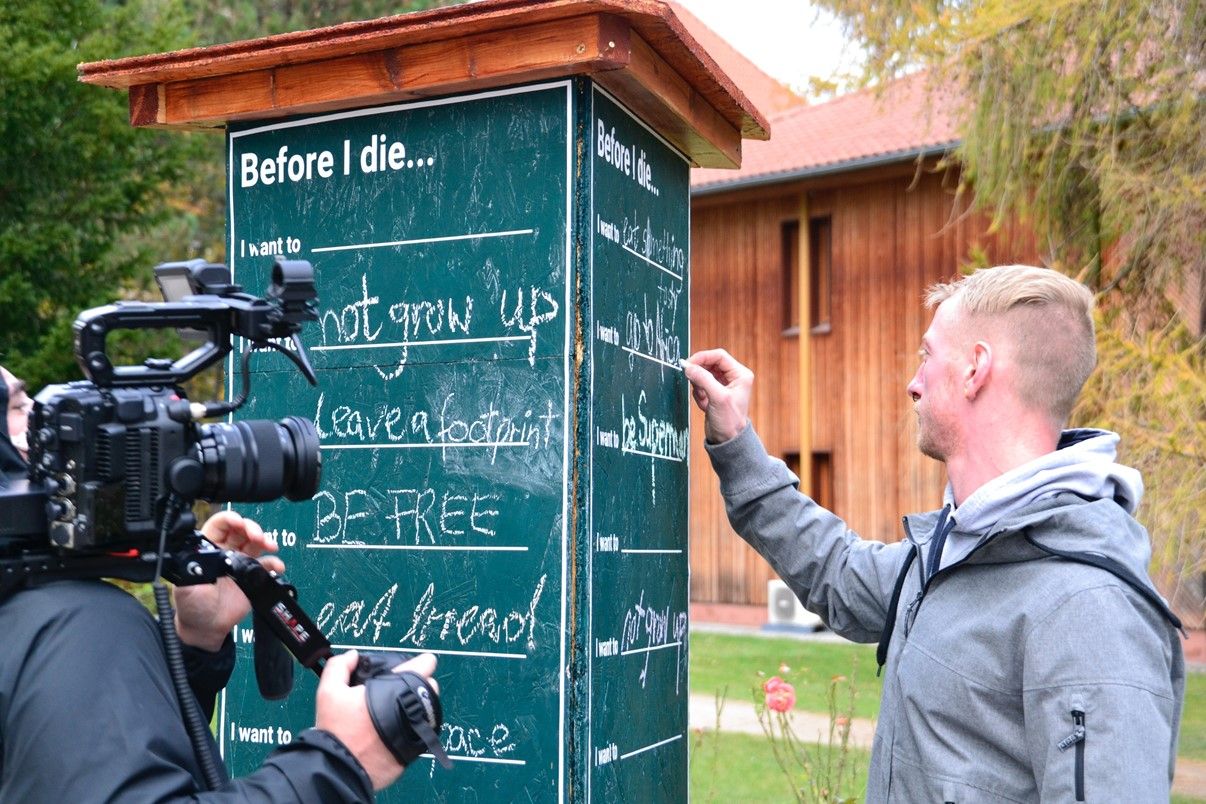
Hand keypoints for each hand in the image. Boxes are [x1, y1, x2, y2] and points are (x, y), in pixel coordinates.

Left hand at [174, 510, 283, 651]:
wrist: (207, 628)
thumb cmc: (192, 606)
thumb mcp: (184, 588)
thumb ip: (190, 571)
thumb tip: (197, 558)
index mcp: (208, 549)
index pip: (219, 525)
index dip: (229, 519)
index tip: (238, 522)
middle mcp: (226, 552)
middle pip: (241, 530)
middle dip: (251, 527)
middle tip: (256, 535)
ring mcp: (241, 563)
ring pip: (256, 543)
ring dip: (265, 540)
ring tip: (270, 545)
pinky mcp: (253, 577)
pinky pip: (267, 565)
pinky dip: (275, 563)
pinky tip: (276, 566)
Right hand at [317, 651, 439, 790]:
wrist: (342, 770)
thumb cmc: (338, 730)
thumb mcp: (329, 692)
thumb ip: (340, 667)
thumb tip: (353, 656)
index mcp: (400, 686)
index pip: (427, 663)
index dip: (419, 663)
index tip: (405, 670)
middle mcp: (415, 706)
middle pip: (430, 686)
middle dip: (417, 685)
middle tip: (395, 691)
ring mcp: (418, 729)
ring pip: (427, 710)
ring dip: (415, 706)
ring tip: (392, 711)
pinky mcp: (417, 750)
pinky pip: (420, 730)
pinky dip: (411, 727)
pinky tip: (392, 729)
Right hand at [681, 349, 753, 443]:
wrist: (727, 440)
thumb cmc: (729, 421)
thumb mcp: (717, 398)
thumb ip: (703, 379)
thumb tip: (688, 367)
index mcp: (740, 374)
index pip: (719, 356)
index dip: (702, 357)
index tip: (688, 364)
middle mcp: (733, 377)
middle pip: (710, 363)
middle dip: (699, 372)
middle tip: (690, 379)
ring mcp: (723, 385)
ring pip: (703, 374)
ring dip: (698, 385)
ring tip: (702, 398)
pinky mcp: (714, 392)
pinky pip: (700, 384)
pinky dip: (698, 393)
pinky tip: (704, 404)